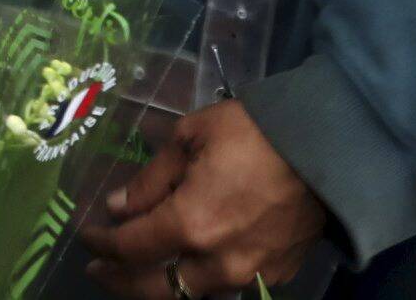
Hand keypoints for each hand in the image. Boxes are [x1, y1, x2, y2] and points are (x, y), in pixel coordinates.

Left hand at [80, 101, 327, 297]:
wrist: (328, 148)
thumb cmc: (252, 132)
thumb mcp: (188, 138)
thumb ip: (150, 179)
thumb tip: (119, 206)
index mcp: (191, 225)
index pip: (131, 248)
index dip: (102, 244)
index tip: (88, 236)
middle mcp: (218, 262)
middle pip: (157, 289)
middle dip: (121, 281)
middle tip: (101, 270)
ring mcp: (251, 273)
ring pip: (194, 293)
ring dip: (163, 285)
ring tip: (142, 269)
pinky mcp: (277, 273)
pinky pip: (228, 285)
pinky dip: (202, 278)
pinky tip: (190, 262)